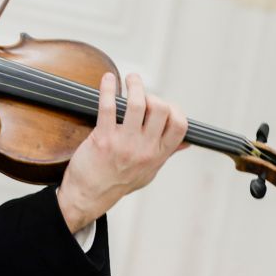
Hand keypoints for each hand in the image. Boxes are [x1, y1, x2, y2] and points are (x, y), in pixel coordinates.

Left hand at [55, 72, 187, 231]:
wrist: (89, 196)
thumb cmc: (119, 183)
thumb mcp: (149, 172)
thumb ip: (166, 155)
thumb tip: (186, 143)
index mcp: (158, 155)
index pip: (179, 125)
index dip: (174, 109)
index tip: (163, 105)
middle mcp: (144, 148)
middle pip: (161, 109)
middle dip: (153, 95)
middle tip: (141, 93)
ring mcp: (124, 143)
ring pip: (137, 104)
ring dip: (135, 85)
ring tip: (130, 79)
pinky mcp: (103, 138)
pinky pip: (108, 107)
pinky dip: (108, 88)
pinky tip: (108, 79)